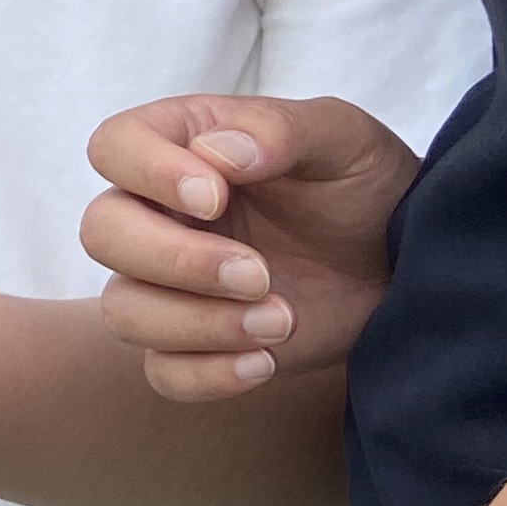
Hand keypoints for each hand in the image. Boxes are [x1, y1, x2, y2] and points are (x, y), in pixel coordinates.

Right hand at [79, 94, 416, 399]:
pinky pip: (163, 372)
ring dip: (197, 323)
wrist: (405, 260)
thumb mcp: (341, 137)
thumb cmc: (365, 184)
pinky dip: (208, 375)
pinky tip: (267, 363)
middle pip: (101, 233)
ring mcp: (170, 283)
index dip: (147, 173)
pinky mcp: (197, 343)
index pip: (114, 147)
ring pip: (123, 309)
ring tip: (281, 321)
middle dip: (175, 261)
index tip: (215, 198)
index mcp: (182, 146)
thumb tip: (218, 155)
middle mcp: (160, 213)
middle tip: (258, 274)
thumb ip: (278, 130)